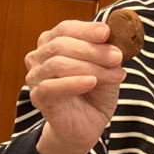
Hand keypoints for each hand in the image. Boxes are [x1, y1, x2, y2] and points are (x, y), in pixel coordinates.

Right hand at [26, 18, 125, 153]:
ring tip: (114, 74)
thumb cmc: (94, 93)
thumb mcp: (106, 68)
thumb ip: (107, 53)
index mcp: (52, 43)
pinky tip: (90, 82)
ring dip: (90, 67)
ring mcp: (35, 77)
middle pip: (61, 44)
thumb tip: (115, 39)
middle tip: (117, 57)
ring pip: (57, 64)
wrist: (87, 125)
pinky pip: (50, 86)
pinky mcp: (38, 97)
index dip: (86, 29)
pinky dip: (73, 82)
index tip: (107, 32)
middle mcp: (39, 57)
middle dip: (92, 50)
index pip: (65, 29)